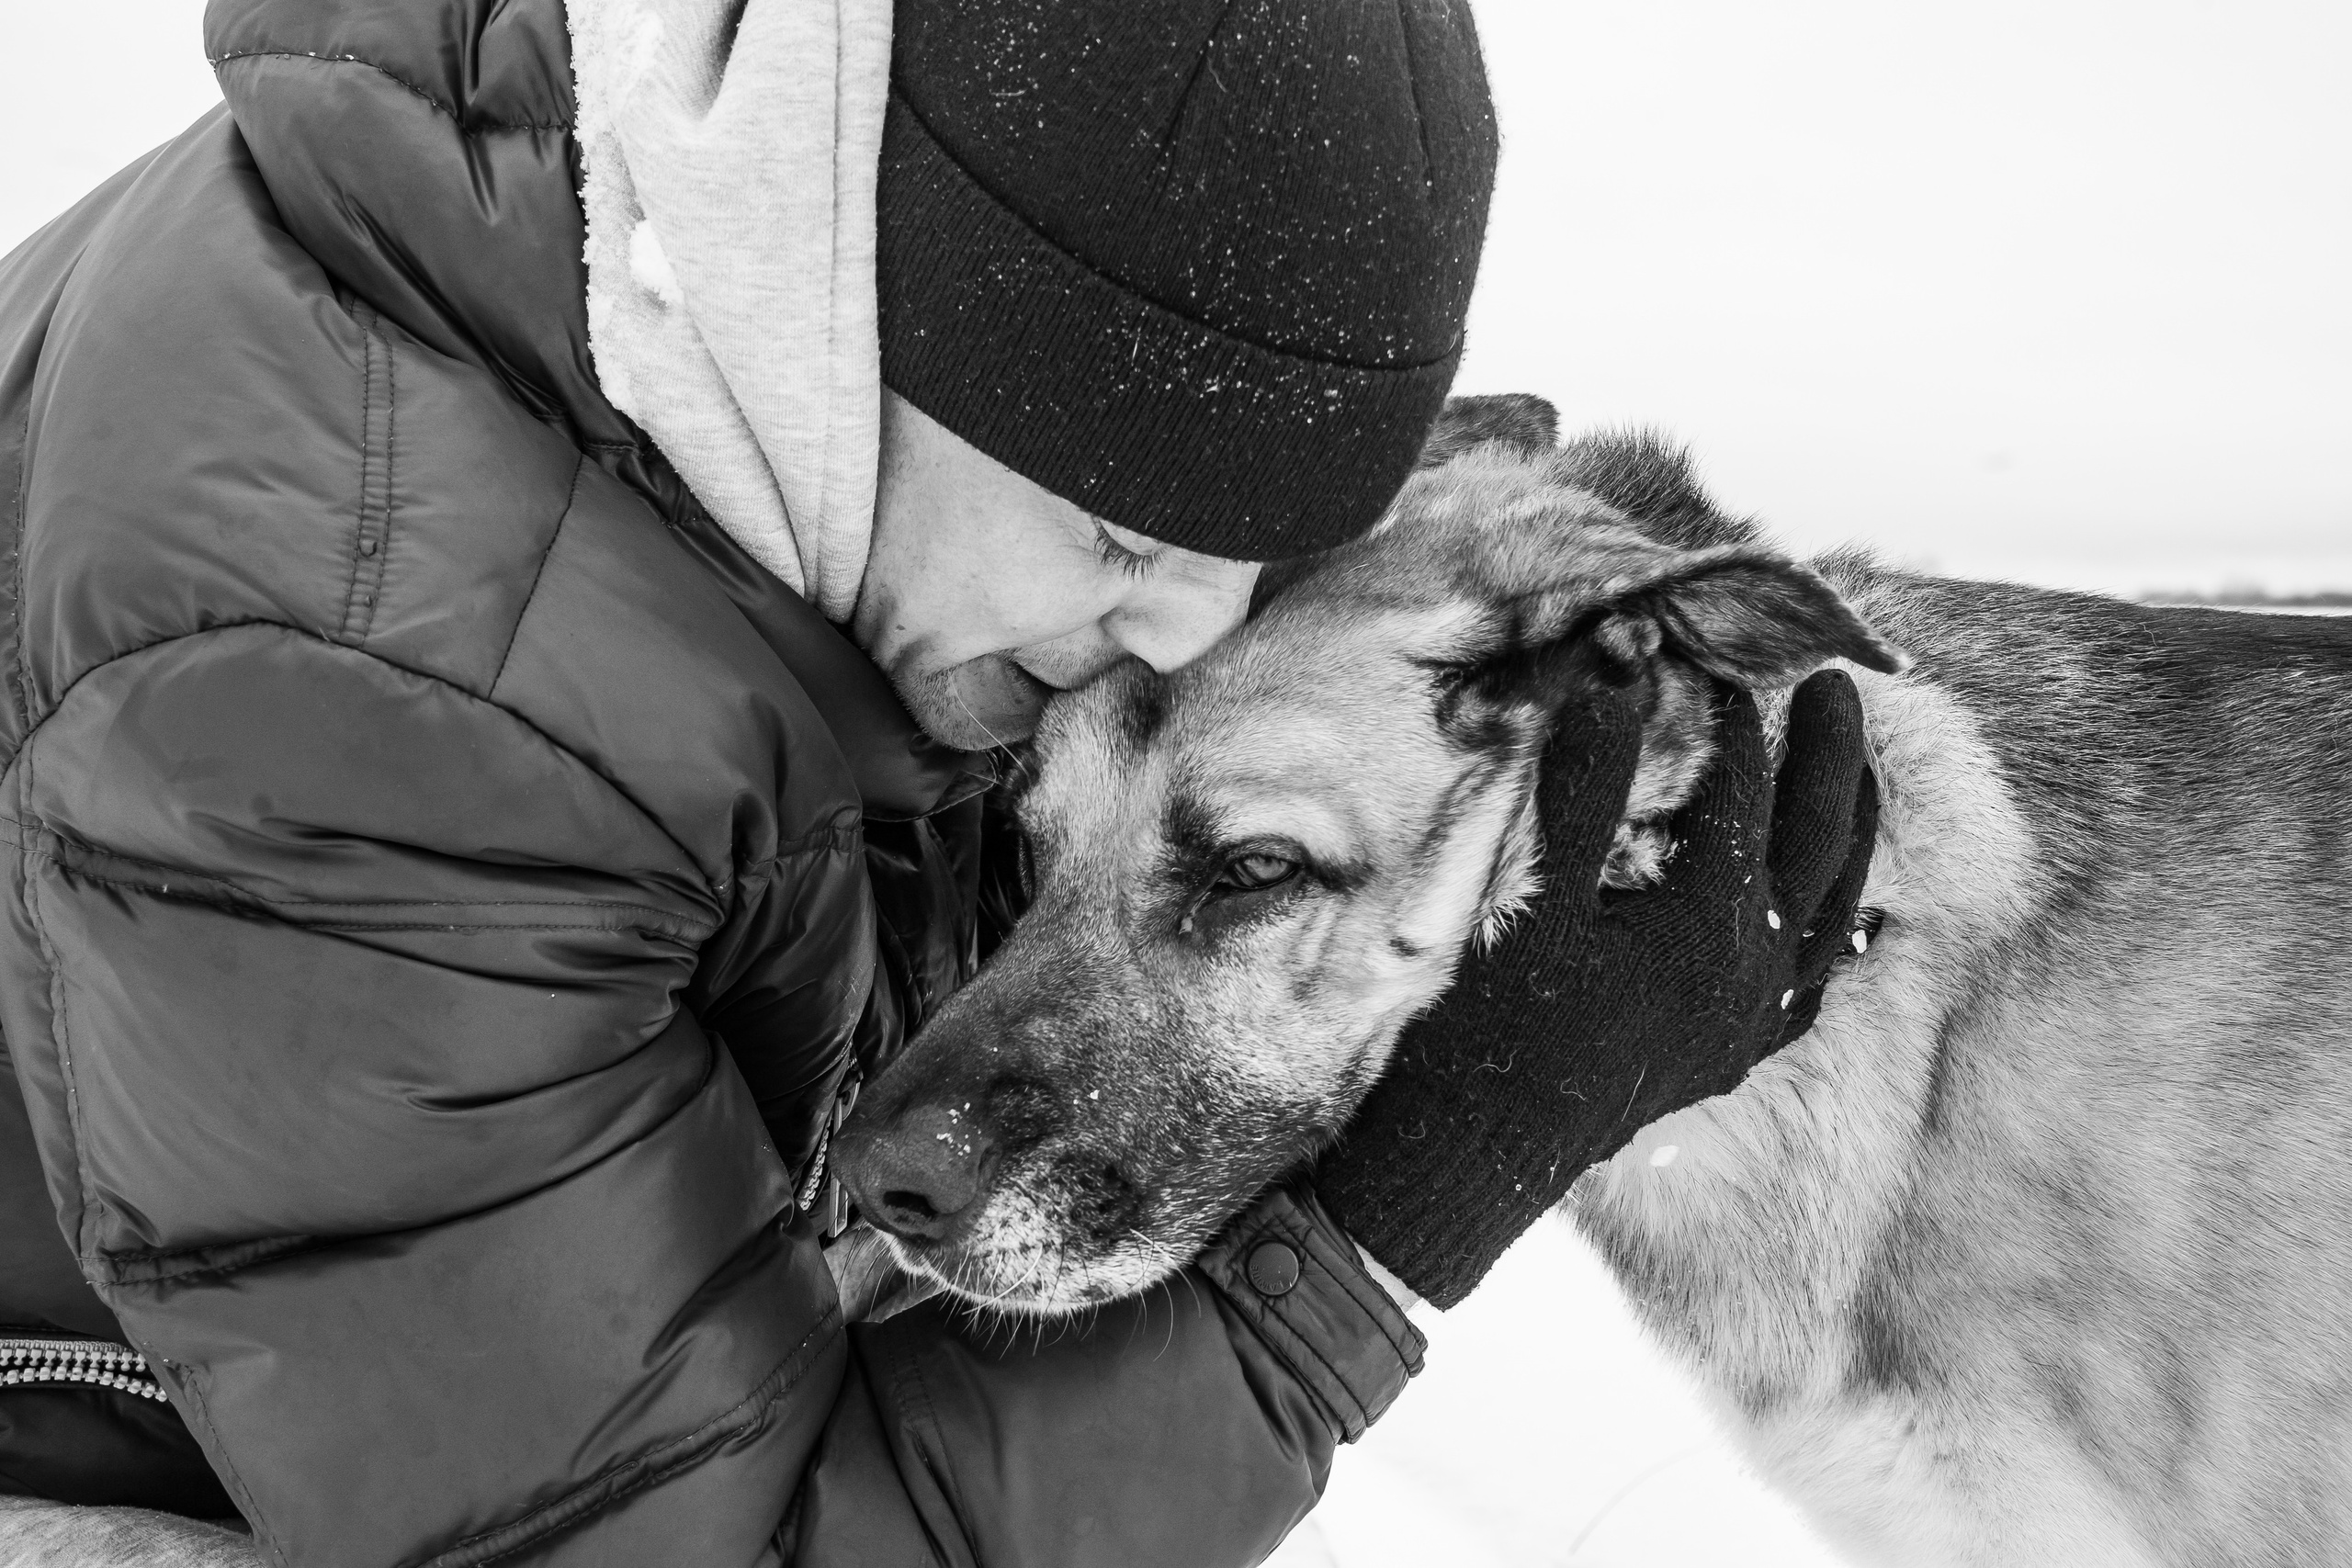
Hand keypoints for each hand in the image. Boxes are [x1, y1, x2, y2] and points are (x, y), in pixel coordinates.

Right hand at [1315, 670, 1879, 1308]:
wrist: (1466, 1165)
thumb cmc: (1488, 1030)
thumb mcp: (1529, 897)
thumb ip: (1583, 782)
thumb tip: (1618, 666)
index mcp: (1712, 928)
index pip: (1737, 790)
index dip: (1725, 712)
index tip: (1706, 651)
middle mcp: (1754, 976)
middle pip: (1822, 839)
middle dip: (1833, 754)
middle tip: (1836, 680)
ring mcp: (1747, 1025)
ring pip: (1836, 910)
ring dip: (1850, 833)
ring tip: (1860, 771)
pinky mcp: (1725, 1059)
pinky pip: (1811, 984)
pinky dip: (1834, 932)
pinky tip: (1843, 916)